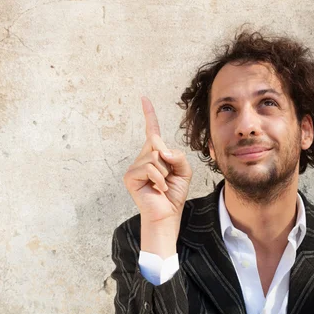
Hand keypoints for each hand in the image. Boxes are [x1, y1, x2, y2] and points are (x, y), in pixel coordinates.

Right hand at [122, 97, 191, 256]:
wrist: (167, 215)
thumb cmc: (174, 194)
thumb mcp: (184, 171)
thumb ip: (177, 156)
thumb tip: (160, 150)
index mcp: (155, 155)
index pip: (152, 131)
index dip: (149, 114)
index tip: (144, 98)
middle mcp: (143, 158)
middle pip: (158, 144)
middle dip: (170, 161)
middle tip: (168, 179)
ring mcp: (134, 167)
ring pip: (155, 156)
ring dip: (165, 172)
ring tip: (162, 185)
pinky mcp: (130, 176)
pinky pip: (150, 167)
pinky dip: (159, 178)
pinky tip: (158, 189)